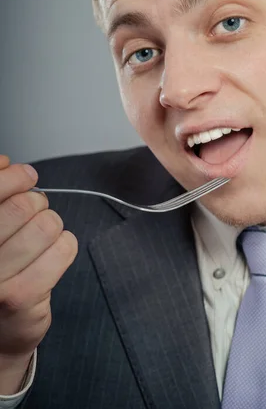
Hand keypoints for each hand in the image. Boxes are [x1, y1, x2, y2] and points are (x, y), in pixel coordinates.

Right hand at [0, 155, 77, 393]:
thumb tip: (6, 163)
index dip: (14, 176)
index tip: (26, 175)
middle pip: (22, 205)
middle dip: (36, 205)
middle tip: (34, 217)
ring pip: (46, 225)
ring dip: (52, 227)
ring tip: (42, 241)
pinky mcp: (20, 297)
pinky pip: (63, 248)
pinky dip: (65, 246)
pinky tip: (53, 258)